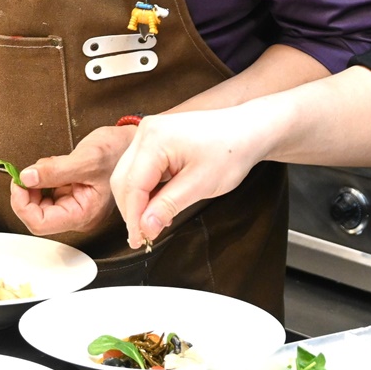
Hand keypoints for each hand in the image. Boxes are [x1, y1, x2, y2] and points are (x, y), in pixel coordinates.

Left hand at [9, 126, 134, 234]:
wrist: (132, 144)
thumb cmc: (119, 153)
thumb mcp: (86, 158)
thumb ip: (54, 170)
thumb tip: (26, 178)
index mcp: (83, 214)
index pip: (40, 223)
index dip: (23, 204)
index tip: (19, 183)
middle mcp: (78, 215)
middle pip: (37, 216)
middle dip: (27, 194)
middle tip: (26, 174)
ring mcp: (74, 205)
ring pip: (39, 206)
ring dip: (34, 186)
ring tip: (46, 167)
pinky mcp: (71, 195)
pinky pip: (47, 194)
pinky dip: (42, 180)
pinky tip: (51, 168)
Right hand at [110, 110, 265, 247]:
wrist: (247, 131)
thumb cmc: (231, 151)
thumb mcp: (200, 184)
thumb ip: (168, 206)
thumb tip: (145, 226)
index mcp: (154, 139)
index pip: (132, 185)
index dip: (134, 216)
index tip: (139, 239)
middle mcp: (145, 132)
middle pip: (123, 179)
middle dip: (131, 210)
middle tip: (143, 235)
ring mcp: (148, 134)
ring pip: (128, 175)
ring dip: (137, 201)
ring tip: (152, 223)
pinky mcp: (154, 140)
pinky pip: (139, 169)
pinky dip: (145, 190)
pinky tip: (157, 205)